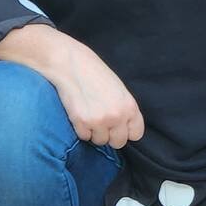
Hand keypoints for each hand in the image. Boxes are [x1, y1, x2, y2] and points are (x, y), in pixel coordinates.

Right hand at [0, 24, 143, 147]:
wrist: (70, 63)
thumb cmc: (94, 73)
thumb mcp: (118, 89)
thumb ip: (124, 109)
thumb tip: (124, 129)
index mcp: (130, 107)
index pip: (136, 134)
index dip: (126, 130)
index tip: (118, 125)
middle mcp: (117, 116)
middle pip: (118, 142)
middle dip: (109, 134)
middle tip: (100, 119)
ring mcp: (99, 121)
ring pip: (100, 141)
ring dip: (94, 131)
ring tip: (89, 113)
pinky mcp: (81, 123)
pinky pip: (84, 137)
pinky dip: (81, 128)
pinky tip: (79, 112)